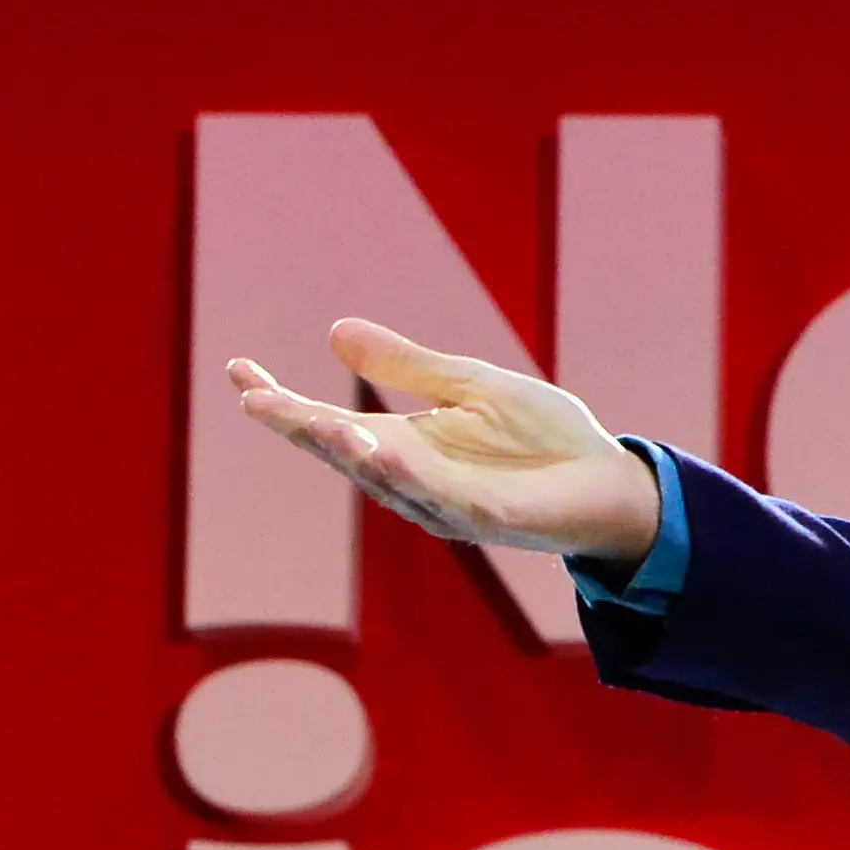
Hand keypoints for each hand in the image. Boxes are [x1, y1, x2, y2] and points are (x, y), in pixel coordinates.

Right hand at [232, 319, 661, 564]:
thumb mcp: (471, 385)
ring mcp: (446, 502)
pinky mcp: (487, 517)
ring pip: (384, 479)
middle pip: (342, 454)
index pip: (327, 422)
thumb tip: (336, 332)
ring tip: (313, 421)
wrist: (611, 480)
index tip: (238, 370)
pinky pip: (440, 496)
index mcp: (404, 444)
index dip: (283, 401)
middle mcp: (412, 478)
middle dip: (298, 427)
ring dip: (348, 452)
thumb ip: (409, 365)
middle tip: (254, 398)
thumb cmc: (544, 438)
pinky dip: (409, 476)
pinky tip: (383, 452)